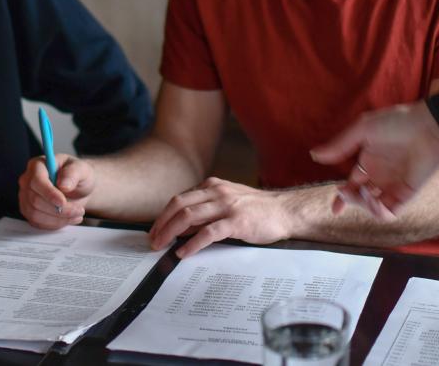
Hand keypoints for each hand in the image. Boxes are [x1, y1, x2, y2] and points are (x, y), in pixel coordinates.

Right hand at [18, 155, 95, 229]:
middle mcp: (27, 180)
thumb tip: (63, 185)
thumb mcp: (82, 169)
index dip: (49, 193)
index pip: (36, 180)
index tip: (63, 202)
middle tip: (78, 210)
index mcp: (38, 165)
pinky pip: (37, 223)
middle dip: (58, 209)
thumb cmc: (78, 175)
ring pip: (35, 214)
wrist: (78, 188)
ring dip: (58, 219)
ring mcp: (26, 197)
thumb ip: (73, 173)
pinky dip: (55, 224)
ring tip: (76, 215)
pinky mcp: (29, 211)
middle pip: (35, 200)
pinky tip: (68, 219)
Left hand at [148, 177, 293, 257]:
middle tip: (152, 240)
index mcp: (213, 186)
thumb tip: (182, 227)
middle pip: (179, 205)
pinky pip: (208, 232)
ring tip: (161, 246)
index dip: (164, 215)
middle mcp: (217, 192)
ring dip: (170, 232)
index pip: (180, 199)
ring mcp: (227, 206)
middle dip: (161, 223)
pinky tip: (183, 253)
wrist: (285, 211)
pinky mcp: (237, 222)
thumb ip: (207, 211)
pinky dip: (192, 243)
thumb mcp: (229, 202)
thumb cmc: (258, 210)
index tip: (155, 230)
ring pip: (189, 216)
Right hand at [310, 102, 438, 218]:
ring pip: (373, 207)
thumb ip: (340, 145)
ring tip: (364, 194)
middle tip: (348, 190)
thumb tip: (314, 155)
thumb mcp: (363, 130)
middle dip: (350, 199)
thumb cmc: (397, 123)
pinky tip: (376, 201)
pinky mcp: (406, 194)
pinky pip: (390, 211)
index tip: (335, 208)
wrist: (428, 128)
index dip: (342, 197)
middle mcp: (379, 176)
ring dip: (364, 206)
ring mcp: (393, 185)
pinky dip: (379, 211)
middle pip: (359, 197)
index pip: (352, 184)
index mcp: (368, 161)